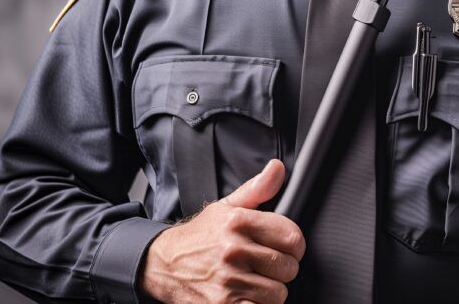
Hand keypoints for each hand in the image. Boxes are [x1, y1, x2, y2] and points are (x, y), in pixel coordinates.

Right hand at [140, 159, 304, 303]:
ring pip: (278, 293)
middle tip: (265, 266)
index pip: (293, 237)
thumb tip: (278, 168)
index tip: (285, 248)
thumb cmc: (200, 236)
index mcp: (239, 222)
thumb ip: (257, 188)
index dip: (294, 245)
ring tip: (254, 282)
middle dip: (281, 270)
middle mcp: (233, 250)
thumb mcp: (227, 207)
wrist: (163, 264)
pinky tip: (247, 296)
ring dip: (270, 292)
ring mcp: (228, 280)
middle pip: (288, 268)